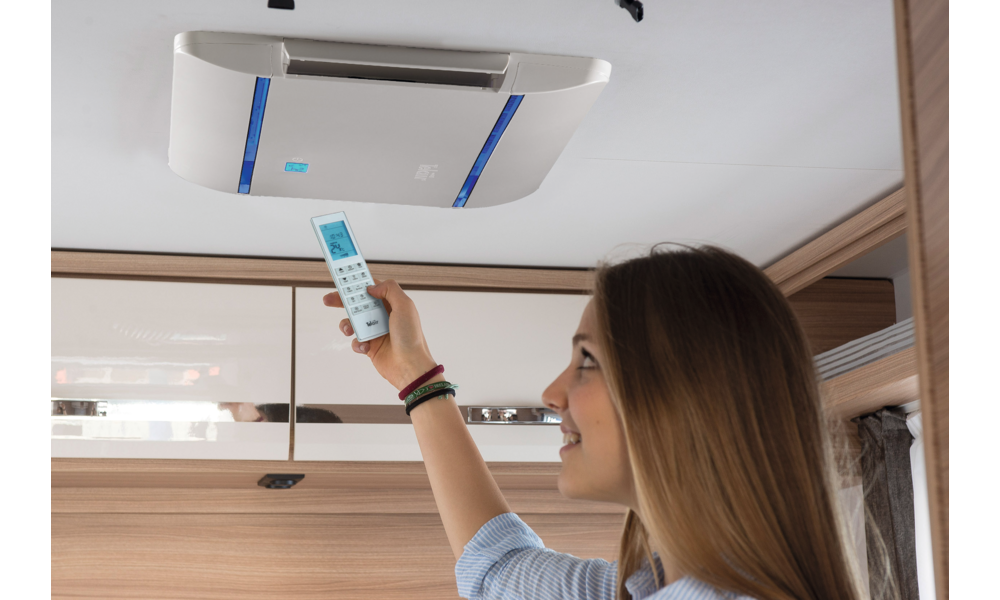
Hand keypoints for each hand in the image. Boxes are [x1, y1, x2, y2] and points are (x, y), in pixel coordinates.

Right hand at [323, 279, 437, 390]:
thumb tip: (372, 287)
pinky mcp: (370, 346)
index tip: (344, 281)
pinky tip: (366, 347)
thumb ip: (389, 290)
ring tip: (348, 329)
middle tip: (329, 299)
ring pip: (353, 322)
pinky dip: (357, 343)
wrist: (410, 366)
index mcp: (392, 305)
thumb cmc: (411, 337)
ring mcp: (376, 331)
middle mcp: (383, 316)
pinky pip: (356, 341)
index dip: (359, 284)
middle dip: (342, 301)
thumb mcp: (405, 306)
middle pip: (358, 304)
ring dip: (346, 324)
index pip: (373, 289)